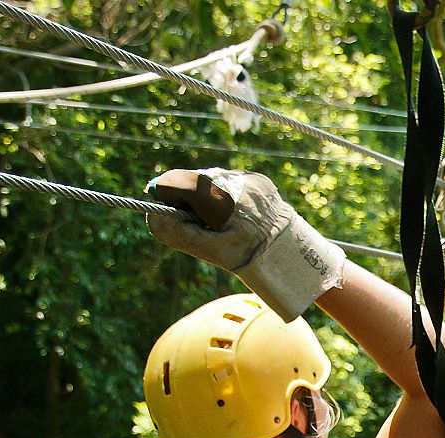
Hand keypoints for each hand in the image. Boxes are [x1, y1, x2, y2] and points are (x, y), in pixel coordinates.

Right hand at [147, 168, 344, 320]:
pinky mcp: (257, 179)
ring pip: (210, 182)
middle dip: (188, 201)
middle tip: (204, 226)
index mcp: (218, 196)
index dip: (164, 197)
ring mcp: (246, 176)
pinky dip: (226, 198)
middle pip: (190, 181)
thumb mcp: (211, 252)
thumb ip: (178, 233)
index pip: (172, 182)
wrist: (293, 251)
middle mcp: (231, 179)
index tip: (168, 212)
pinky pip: (230, 184)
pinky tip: (239, 217)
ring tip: (224, 224)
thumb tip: (151, 214)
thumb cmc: (250, 254)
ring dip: (207, 200)